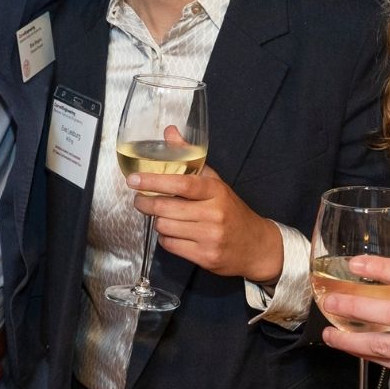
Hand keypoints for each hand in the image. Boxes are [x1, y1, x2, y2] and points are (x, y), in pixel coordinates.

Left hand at [127, 130, 282, 280]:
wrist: (256, 245)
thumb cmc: (230, 210)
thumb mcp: (215, 182)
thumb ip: (190, 157)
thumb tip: (170, 132)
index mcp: (216, 191)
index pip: (182, 183)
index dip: (154, 181)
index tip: (133, 180)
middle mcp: (214, 213)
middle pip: (166, 208)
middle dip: (146, 204)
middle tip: (139, 201)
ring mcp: (210, 237)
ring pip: (164, 227)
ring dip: (158, 222)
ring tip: (163, 217)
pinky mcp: (205, 257)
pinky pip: (170, 245)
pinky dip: (165, 238)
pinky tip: (174, 233)